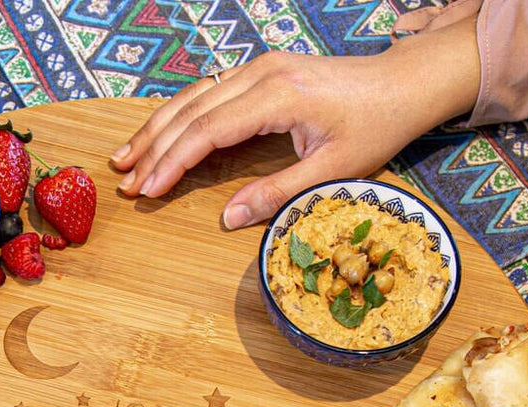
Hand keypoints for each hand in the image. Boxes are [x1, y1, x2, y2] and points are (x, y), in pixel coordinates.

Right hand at [111, 19, 478, 228]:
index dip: (172, 163)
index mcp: (277, 96)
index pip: (207, 131)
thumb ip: (277, 193)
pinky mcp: (262, 71)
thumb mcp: (331, 169)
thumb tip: (228, 218)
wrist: (403, 83)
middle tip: (124, 182)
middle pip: (191, 111)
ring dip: (156, 128)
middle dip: (153, 147)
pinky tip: (159, 132)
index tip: (147, 190)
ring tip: (124, 157)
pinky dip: (178, 114)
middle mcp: (261, 74)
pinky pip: (208, 91)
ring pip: (193, 97)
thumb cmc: (375, 126)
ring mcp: (259, 67)